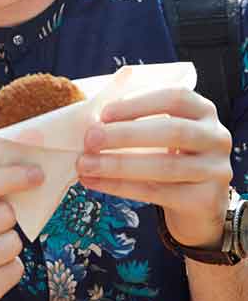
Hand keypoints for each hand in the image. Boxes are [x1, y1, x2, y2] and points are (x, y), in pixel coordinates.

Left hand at [76, 87, 232, 248]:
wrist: (196, 203)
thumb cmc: (166, 156)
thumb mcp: (157, 132)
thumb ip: (133, 118)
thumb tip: (90, 112)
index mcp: (203, 111)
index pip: (175, 97)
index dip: (138, 103)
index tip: (103, 113)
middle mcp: (215, 137)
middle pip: (172, 131)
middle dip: (125, 134)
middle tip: (89, 139)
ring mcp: (215, 170)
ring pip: (164, 166)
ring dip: (117, 164)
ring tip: (84, 164)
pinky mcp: (205, 199)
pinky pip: (156, 192)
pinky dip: (119, 186)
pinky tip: (93, 182)